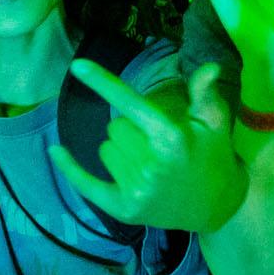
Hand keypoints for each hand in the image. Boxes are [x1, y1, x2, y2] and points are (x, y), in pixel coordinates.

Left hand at [49, 62, 201, 223]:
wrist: (217, 206)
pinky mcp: (123, 209)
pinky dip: (70, 167)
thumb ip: (204, 93)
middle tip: (156, 142)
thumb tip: (209, 67)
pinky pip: (86, 182)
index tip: (77, 65)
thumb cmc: (213, 155)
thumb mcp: (215, 122)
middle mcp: (151, 165)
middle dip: (131, 128)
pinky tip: (56, 151)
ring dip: (121, 150)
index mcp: (171, 138)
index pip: (130, 103)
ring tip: (149, 162)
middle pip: (115, 127)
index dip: (103, 82)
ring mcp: (136, 189)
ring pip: (104, 149)